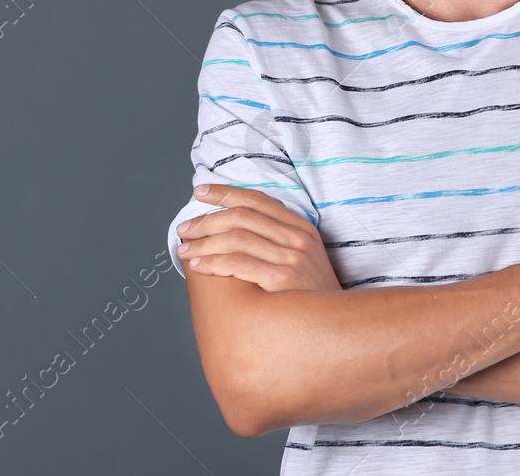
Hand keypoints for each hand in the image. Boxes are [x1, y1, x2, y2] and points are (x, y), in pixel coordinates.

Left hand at [175, 185, 340, 291]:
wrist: (335, 328)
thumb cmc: (310, 296)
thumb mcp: (304, 260)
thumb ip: (278, 241)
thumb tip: (233, 230)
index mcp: (302, 228)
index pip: (258, 200)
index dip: (226, 192)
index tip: (200, 192)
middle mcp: (298, 238)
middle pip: (242, 217)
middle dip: (206, 220)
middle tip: (184, 230)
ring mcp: (292, 258)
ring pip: (236, 239)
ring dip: (203, 243)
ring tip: (184, 251)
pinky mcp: (282, 279)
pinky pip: (238, 264)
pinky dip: (213, 262)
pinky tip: (198, 267)